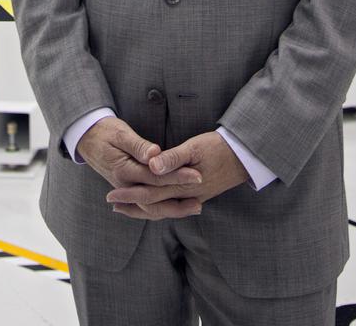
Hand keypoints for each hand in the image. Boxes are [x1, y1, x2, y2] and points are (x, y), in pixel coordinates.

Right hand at [77, 117, 203, 220]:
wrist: (86, 138)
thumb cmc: (105, 131)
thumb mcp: (120, 133)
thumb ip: (137, 145)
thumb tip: (155, 153)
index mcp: (124, 171)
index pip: (156, 177)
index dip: (177, 176)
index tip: (197, 174)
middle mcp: (125, 185)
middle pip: (156, 197)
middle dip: (180, 199)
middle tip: (201, 198)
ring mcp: (126, 190)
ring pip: (151, 207)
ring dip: (173, 209)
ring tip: (195, 206)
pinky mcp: (128, 189)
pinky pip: (146, 205)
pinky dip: (161, 209)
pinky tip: (176, 208)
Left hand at [106, 132, 248, 219]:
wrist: (244, 158)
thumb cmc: (218, 148)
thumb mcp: (195, 148)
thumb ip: (173, 158)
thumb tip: (151, 166)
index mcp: (181, 185)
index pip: (149, 192)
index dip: (129, 194)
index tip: (111, 195)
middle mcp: (185, 196)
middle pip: (153, 204)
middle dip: (131, 204)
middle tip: (112, 202)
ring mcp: (192, 198)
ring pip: (163, 209)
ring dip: (143, 208)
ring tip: (126, 207)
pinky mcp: (198, 195)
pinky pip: (173, 206)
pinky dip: (159, 206)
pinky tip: (154, 202)